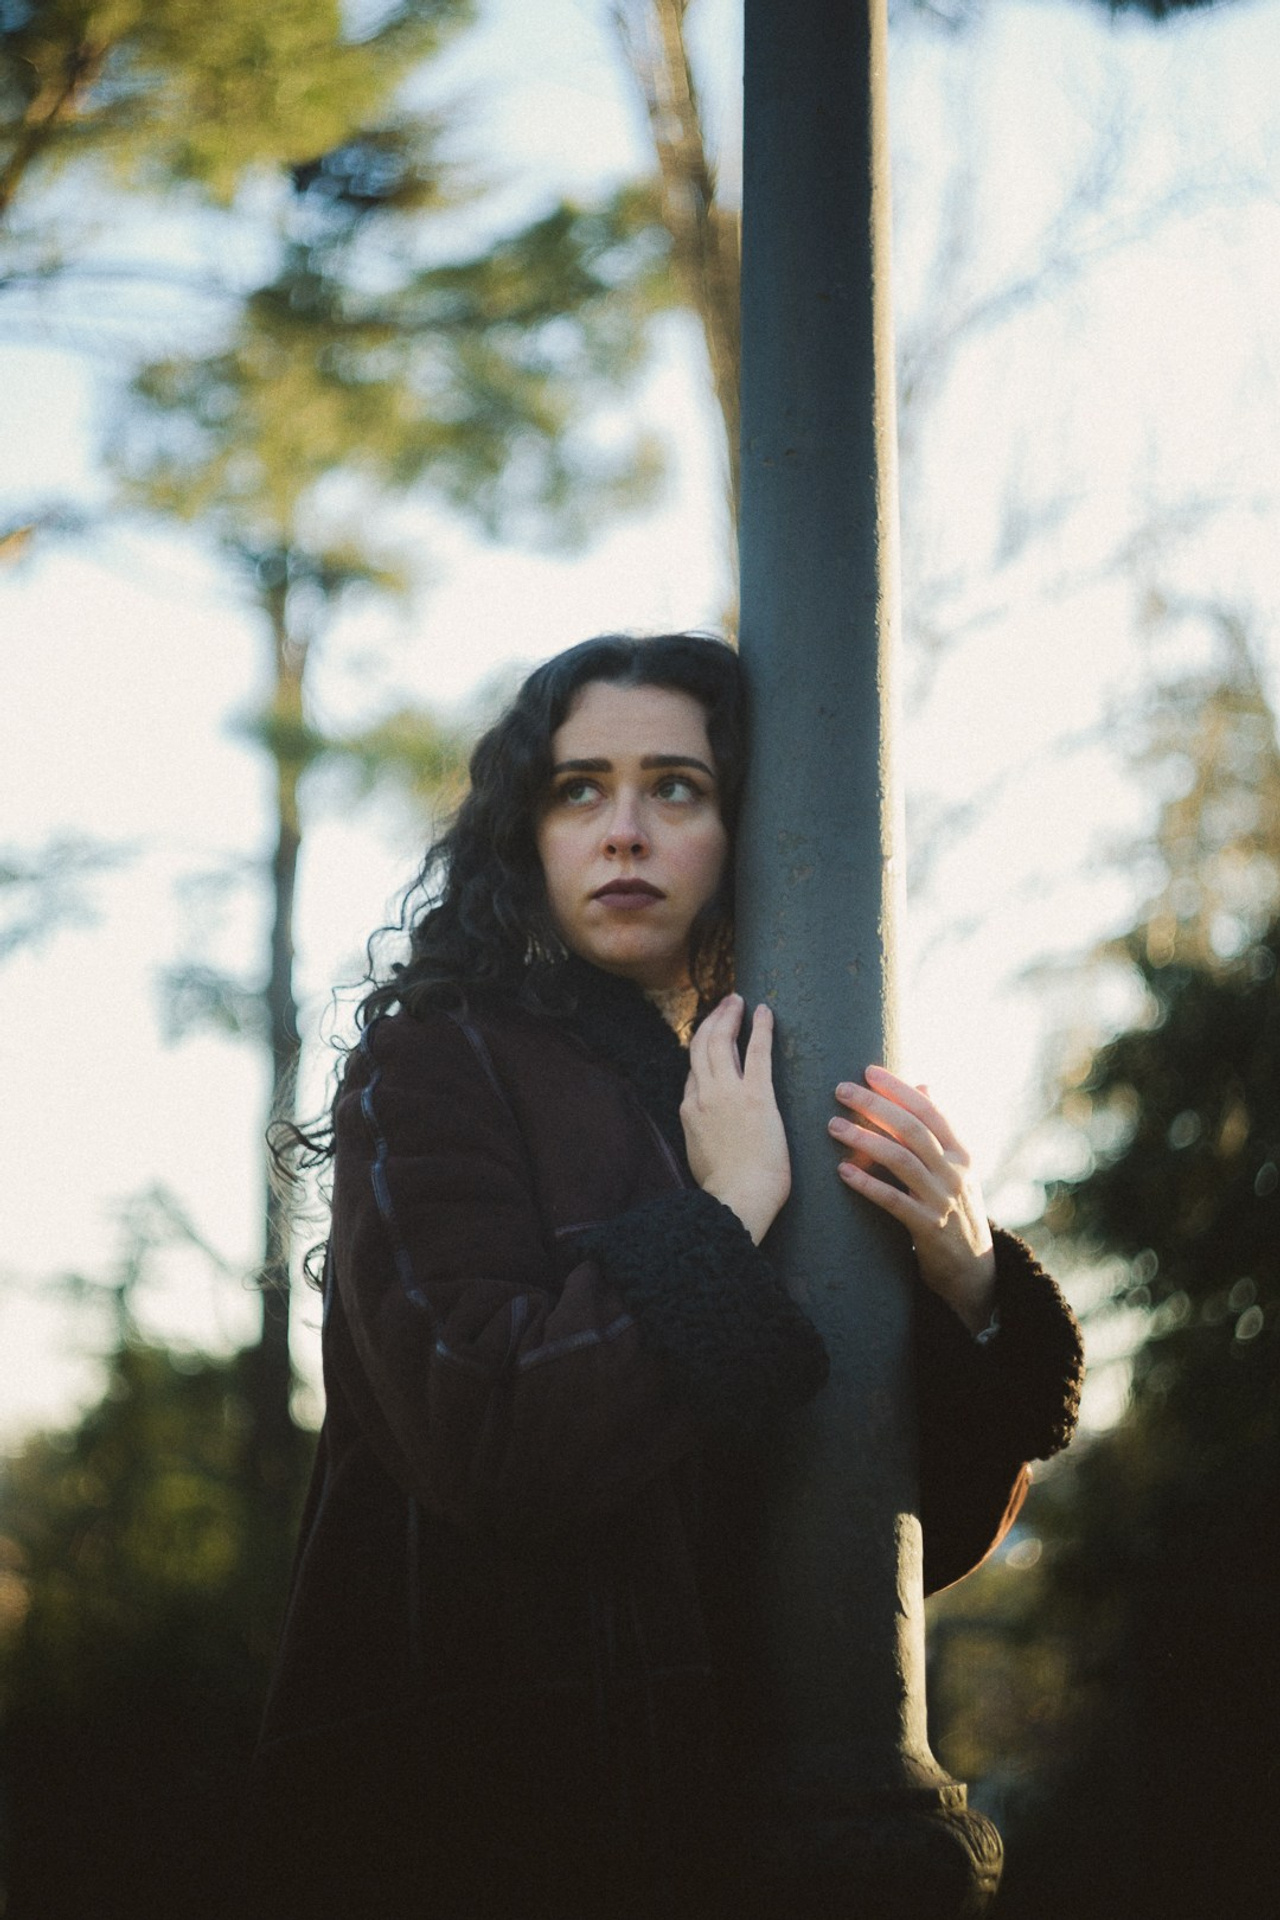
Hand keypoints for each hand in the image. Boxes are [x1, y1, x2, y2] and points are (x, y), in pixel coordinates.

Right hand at [681, 995, 791, 1245]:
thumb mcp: (700, 1156)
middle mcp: (703, 1096)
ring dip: (729, 1016)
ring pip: (721, 1042)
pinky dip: (760, 1029)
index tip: (713, 1036)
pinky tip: (764, 1012)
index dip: (702, 1049)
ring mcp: (727, 1094)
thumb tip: (708, 1127)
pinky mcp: (756, 1096)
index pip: (693, 1070)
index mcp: (689, 1111)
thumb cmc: (726, 1189)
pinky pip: (757, 1053)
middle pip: (701, 1046)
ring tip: (738, 1000)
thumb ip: (701, 1133)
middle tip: (725, 1004)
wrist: (738, 1200)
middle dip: (712, 1021)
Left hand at [827, 1065, 995, 1332]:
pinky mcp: (928, 1228)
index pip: (930, 1110)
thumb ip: (938, 1130)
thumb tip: (923, 1085)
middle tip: (840, 1090)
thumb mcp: (955, 1168)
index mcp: (961, 1153)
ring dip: (864, 1140)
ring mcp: (942, 1200)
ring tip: (833, 1126)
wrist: (974, 1270)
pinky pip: (893, 1201)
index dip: (898, 1089)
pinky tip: (842, 1172)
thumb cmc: (955, 1210)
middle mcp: (954, 1172)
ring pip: (900, 1160)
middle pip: (912, 1129)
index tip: (867, 1071)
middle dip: (875, 1106)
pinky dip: (867, 1184)